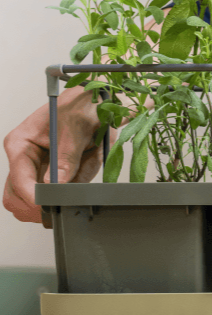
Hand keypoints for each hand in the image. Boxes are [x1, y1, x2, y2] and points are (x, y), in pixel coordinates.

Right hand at [3, 88, 116, 223]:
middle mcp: (24, 159)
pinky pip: (53, 198)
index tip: (52, 205)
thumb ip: (67, 157)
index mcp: (21, 144)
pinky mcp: (50, 177)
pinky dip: (64, 200)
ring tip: (72, 195)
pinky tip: (76, 189)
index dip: (35, 197)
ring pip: (29, 203)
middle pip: (15, 197)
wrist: (94, 106)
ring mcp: (36, 170)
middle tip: (60, 208)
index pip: (19, 180)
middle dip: (36, 207)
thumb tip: (56, 182)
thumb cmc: (80, 109)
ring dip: (51, 204)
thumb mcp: (76, 130)